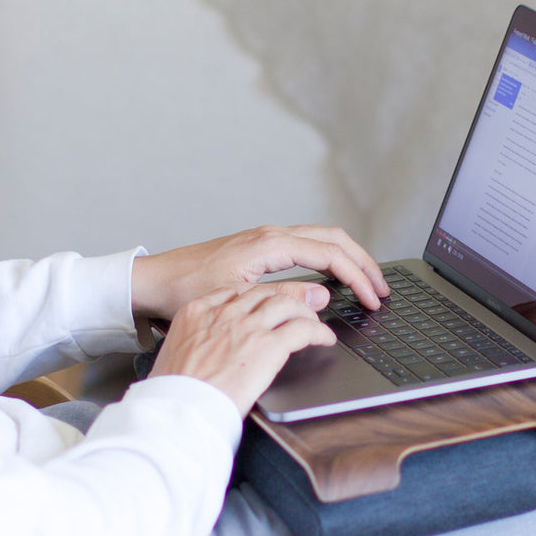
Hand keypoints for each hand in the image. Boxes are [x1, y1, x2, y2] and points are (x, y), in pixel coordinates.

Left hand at [131, 225, 388, 321]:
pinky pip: (307, 245)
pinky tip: (332, 276)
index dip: (358, 276)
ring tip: (366, 281)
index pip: (330, 254)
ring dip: (348, 258)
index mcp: (269, 244)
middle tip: (382, 287)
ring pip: (321, 239)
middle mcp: (270, 236)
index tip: (373, 298)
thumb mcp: (238, 299)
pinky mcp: (259, 248)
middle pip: (333, 239)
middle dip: (363, 262)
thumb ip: (283, 298)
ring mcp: (265, 239)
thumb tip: (322, 298)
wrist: (153, 281)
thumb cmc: (186, 289)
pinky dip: (329, 257)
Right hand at [149, 284, 337, 415]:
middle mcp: (224, 313)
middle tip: (296, 310)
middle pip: (264, 293)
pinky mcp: (268, 346)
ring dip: (304, 312)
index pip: (236, 291)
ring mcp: (247, 327)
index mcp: (196, 312)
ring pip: (287, 303)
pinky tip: (324, 339)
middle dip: (283, 300)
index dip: (258, 296)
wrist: (177, 410)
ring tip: (312, 323)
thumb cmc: (171, 392)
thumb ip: (196, 341)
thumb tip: (208, 348)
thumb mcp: (175, 353)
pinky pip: (303, 328)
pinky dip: (319, 331)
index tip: (265, 304)